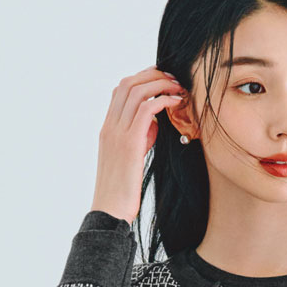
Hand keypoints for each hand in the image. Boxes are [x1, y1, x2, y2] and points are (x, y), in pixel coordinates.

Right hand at [90, 65, 186, 223]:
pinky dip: (163, 100)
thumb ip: (138, 137)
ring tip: (178, 89)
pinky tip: (176, 103)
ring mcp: (117, 133)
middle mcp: (110, 126)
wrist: (109, 212)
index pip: (121, 90)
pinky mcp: (130, 144)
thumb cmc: (122, 191)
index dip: (142, 78)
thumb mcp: (129, 158)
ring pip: (137, 91)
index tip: (162, 81)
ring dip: (161, 84)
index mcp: (107, 129)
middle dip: (153, 75)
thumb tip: (153, 122)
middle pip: (128, 83)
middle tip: (174, 80)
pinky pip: (146, 110)